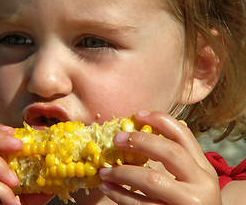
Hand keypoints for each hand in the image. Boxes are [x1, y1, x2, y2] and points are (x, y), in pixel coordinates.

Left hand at [99, 110, 221, 204]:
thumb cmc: (188, 202)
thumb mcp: (190, 181)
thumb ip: (173, 162)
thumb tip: (132, 139)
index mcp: (204, 169)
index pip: (184, 135)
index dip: (160, 120)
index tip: (138, 114)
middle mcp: (202, 183)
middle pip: (170, 152)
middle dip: (141, 141)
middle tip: (117, 139)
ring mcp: (189, 203)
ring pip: (152, 179)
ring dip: (122, 172)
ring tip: (105, 171)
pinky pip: (141, 204)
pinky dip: (120, 194)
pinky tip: (108, 188)